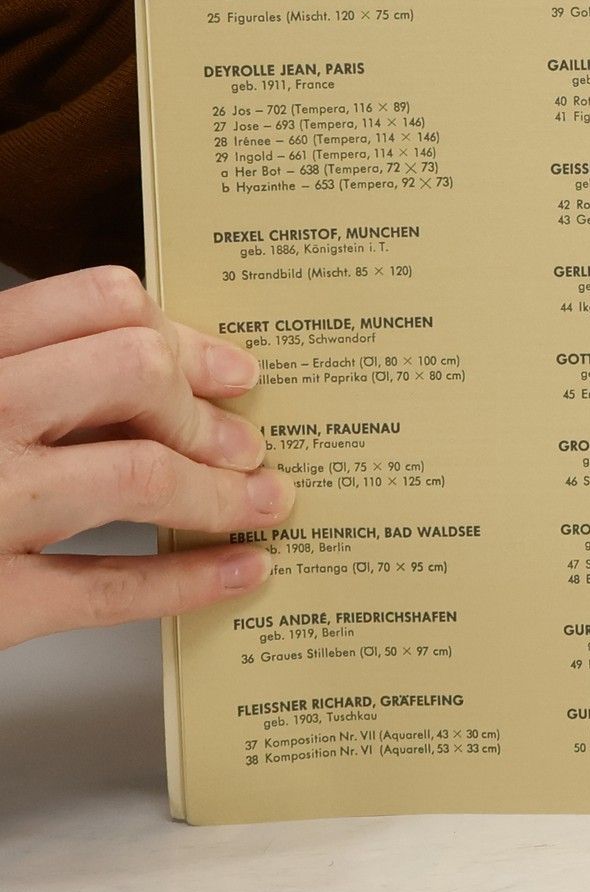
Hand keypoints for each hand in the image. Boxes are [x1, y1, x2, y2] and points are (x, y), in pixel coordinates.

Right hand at [0, 266, 291, 648]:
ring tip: (264, 500)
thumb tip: (154, 370)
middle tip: (244, 441)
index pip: (92, 303)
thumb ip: (22, 373)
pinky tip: (237, 570)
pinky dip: (187, 581)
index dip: (178, 335)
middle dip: (204, 410)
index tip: (225, 367)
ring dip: (222, 491)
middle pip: (131, 372)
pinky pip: (105, 589)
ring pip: (134, 475)